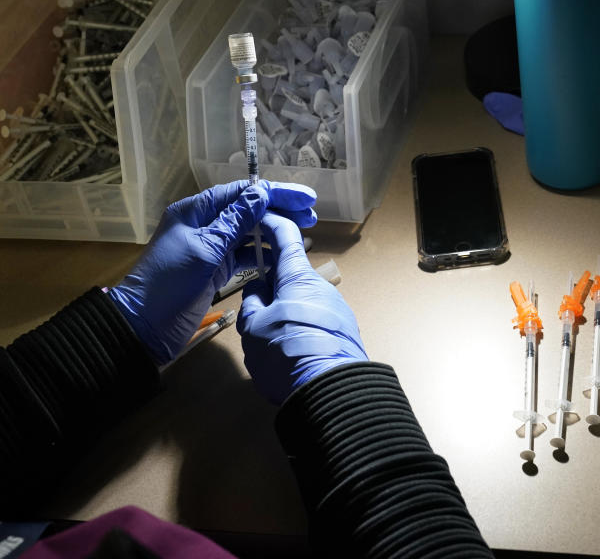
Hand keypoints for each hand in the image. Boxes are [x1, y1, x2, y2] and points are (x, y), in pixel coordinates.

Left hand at [109, 181, 316, 364]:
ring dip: (276, 230)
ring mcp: (211, 246)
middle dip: (280, 210)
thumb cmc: (170, 283)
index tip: (306, 198)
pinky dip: (264, 253)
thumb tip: (262, 192)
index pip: (242, 192)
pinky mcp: (216, 268)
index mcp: (196, 211)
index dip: (275, 193)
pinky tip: (284, 255)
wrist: (144, 326)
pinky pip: (246, 254)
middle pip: (249, 209)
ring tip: (305, 233)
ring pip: (250, 231)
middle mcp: (205, 223)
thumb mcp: (206, 249)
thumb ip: (235, 221)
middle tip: (312, 217)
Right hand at [238, 212, 366, 404]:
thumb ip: (253, 301)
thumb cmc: (287, 352)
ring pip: (301, 297)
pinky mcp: (342, 331)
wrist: (331, 391)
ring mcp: (335, 309)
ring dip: (283, 304)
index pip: (286, 236)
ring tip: (263, 330)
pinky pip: (313, 318)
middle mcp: (321, 286)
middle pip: (291, 271)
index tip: (258, 215)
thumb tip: (260, 289)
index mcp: (298, 276)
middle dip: (270, 276)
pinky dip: (297, 321)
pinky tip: (286, 345)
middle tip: (249, 288)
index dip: (271, 222)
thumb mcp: (254, 327)